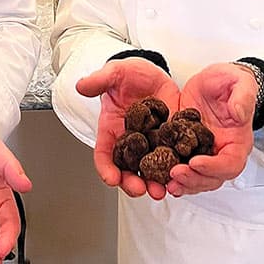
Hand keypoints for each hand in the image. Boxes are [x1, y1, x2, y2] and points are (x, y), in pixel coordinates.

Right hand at [76, 57, 180, 199]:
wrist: (153, 73)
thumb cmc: (129, 75)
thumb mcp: (114, 73)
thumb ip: (99, 80)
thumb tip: (81, 85)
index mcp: (112, 129)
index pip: (104, 154)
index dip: (106, 168)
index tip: (111, 179)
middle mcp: (130, 142)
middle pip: (127, 169)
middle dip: (132, 183)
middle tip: (139, 189)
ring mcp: (151, 143)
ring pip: (151, 170)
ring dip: (155, 183)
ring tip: (160, 191)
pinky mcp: (171, 140)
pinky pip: (173, 158)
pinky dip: (176, 170)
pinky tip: (181, 175)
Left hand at [166, 62, 256, 196]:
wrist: (214, 81)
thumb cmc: (229, 82)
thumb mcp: (239, 82)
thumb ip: (242, 97)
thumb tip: (239, 113)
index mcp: (237, 141)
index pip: (230, 164)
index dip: (214, 167)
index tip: (196, 162)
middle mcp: (221, 151)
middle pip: (212, 178)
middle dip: (194, 179)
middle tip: (175, 174)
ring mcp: (203, 152)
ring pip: (197, 178)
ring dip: (183, 183)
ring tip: (167, 182)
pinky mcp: (187, 148)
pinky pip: (182, 167)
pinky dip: (171, 174)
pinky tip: (158, 175)